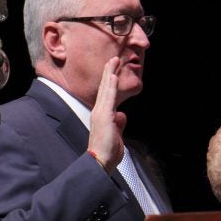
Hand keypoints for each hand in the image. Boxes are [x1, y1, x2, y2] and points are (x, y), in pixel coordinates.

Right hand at [88, 57, 126, 172]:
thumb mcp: (116, 135)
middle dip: (109, 72)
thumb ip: (119, 124)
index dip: (110, 81)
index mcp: (102, 115)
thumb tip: (122, 116)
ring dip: (110, 73)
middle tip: (114, 58)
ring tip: (114, 61)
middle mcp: (99, 111)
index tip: (114, 70)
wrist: (100, 161)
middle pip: (105, 87)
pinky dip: (111, 86)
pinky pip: (109, 97)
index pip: (107, 94)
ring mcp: (100, 113)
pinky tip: (113, 76)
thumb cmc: (107, 152)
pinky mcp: (104, 116)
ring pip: (106, 89)